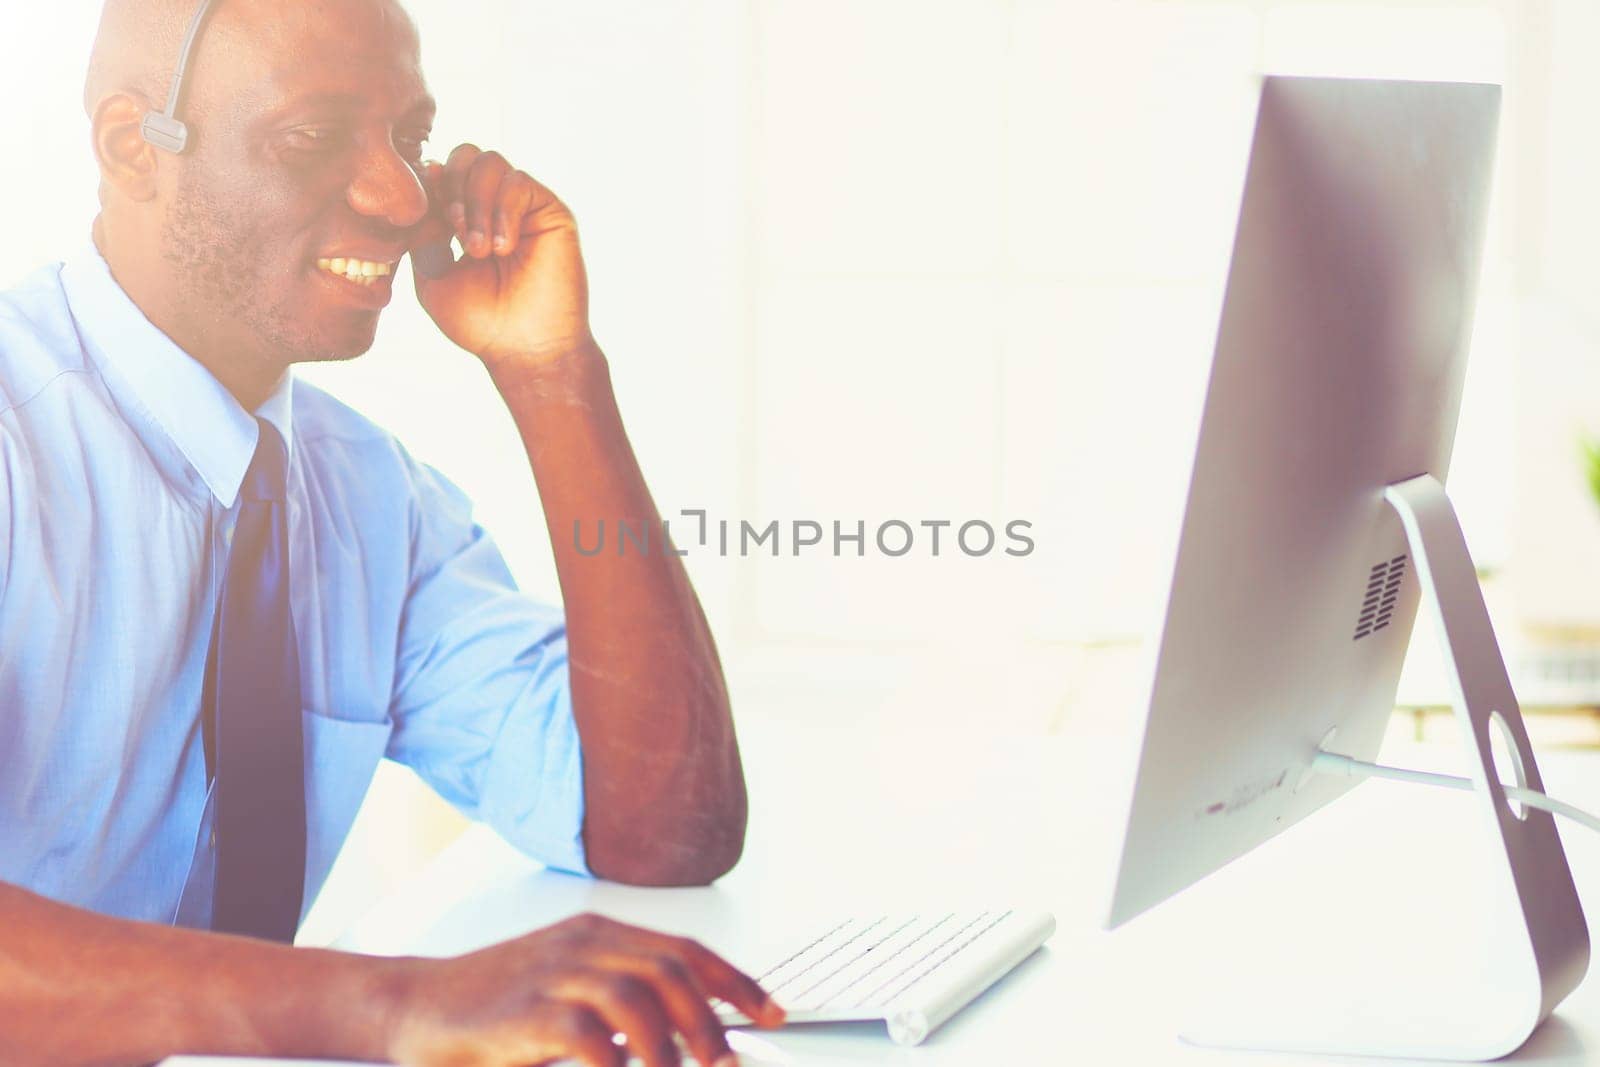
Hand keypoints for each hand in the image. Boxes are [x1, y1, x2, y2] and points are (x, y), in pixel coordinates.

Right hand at [383, 912, 784, 1066]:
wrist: (413, 1007)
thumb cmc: (492, 1009)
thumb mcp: (565, 991)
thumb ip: (620, 1003)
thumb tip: (685, 1036)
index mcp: (598, 933)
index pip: (684, 948)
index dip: (735, 982)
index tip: (772, 1012)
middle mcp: (583, 944)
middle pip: (671, 969)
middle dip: (713, 1019)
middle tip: (730, 1063)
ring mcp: (554, 974)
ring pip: (640, 996)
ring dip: (674, 1044)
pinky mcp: (526, 1012)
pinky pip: (591, 1036)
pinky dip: (620, 1064)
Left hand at [408, 144, 593, 367]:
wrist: (524, 349)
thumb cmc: (480, 322)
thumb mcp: (431, 273)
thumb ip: (422, 227)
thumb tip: (428, 175)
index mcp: (465, 217)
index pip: (442, 173)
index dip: (430, 190)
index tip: (429, 228)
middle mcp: (495, 205)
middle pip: (466, 154)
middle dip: (452, 189)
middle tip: (453, 233)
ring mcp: (523, 206)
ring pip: (490, 162)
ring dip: (476, 203)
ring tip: (478, 249)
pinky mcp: (551, 210)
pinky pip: (519, 182)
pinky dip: (502, 212)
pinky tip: (502, 248)